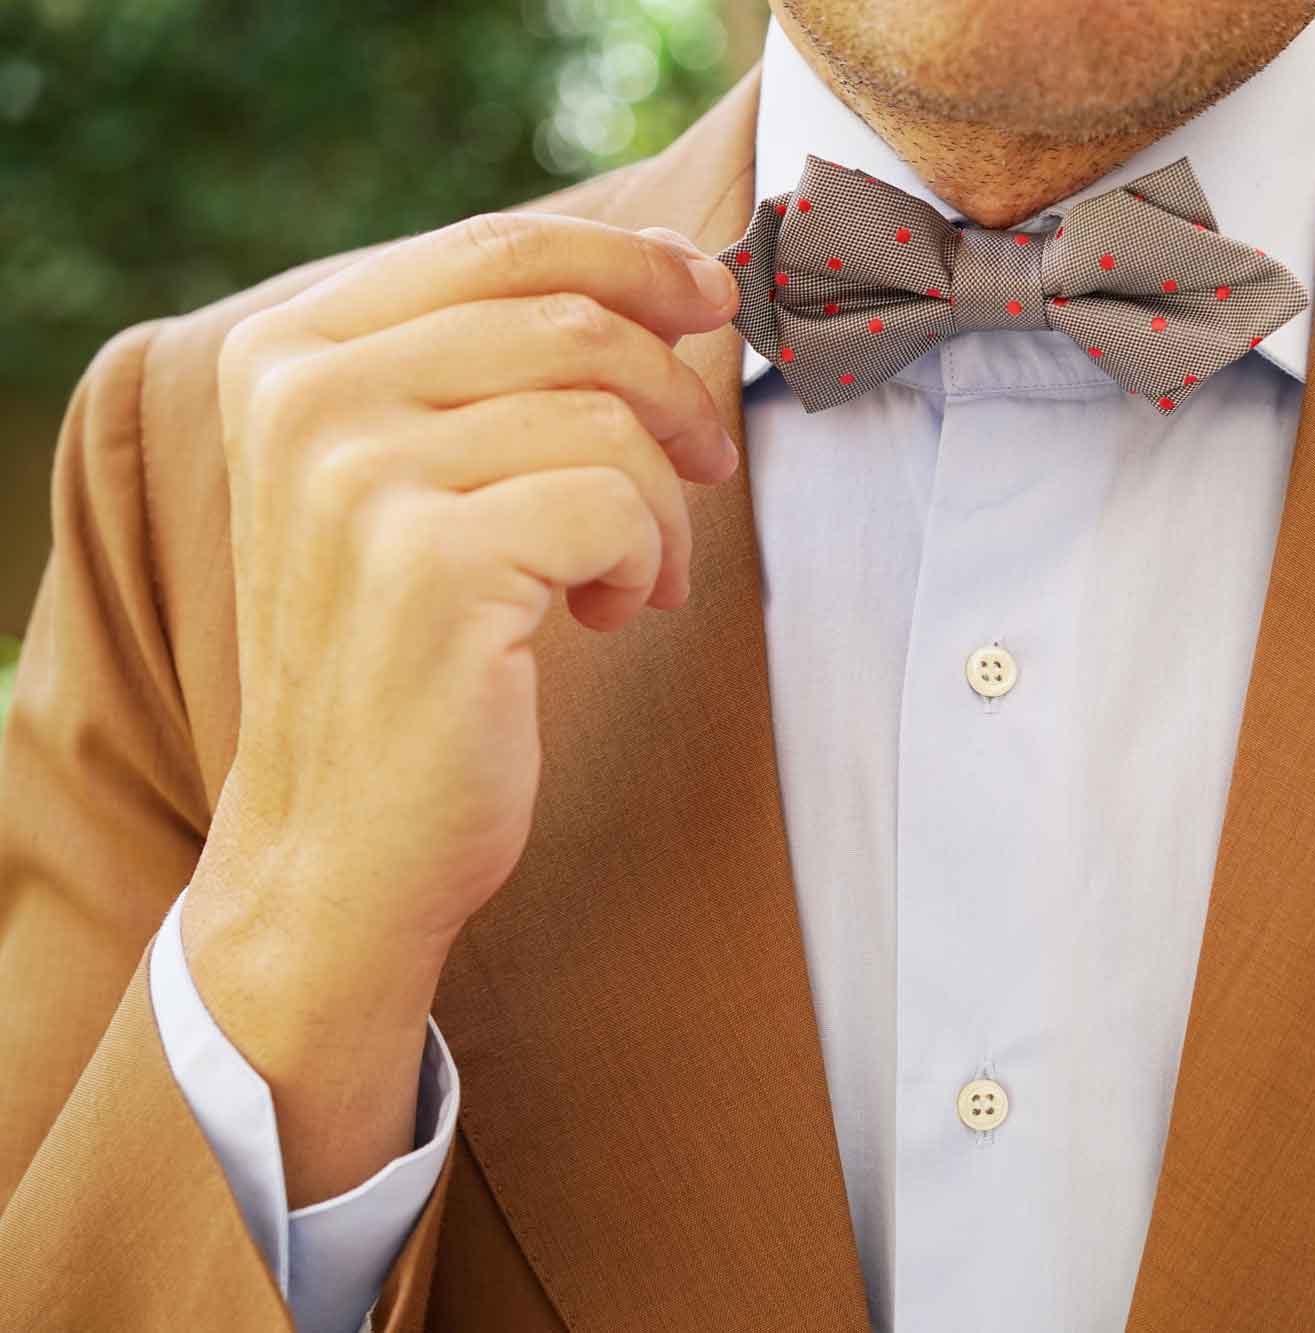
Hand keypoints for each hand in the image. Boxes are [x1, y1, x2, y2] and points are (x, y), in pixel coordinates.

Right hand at [180, 213, 740, 1202]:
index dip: (632, 260)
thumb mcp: (408, 480)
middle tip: (707, 466)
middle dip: (676, 393)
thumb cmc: (400, 654)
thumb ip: (489, 371)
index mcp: (288, 350)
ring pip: (607, 415)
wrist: (337, 841)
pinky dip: (645, 558)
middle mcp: (306, 394)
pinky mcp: (429, 564)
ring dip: (662, 502)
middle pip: (572, 320)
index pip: (500, 245)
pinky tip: (604, 613)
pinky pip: (617, 503)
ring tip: (632, 574)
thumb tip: (678, 279)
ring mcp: (357, 475)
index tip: (711, 297)